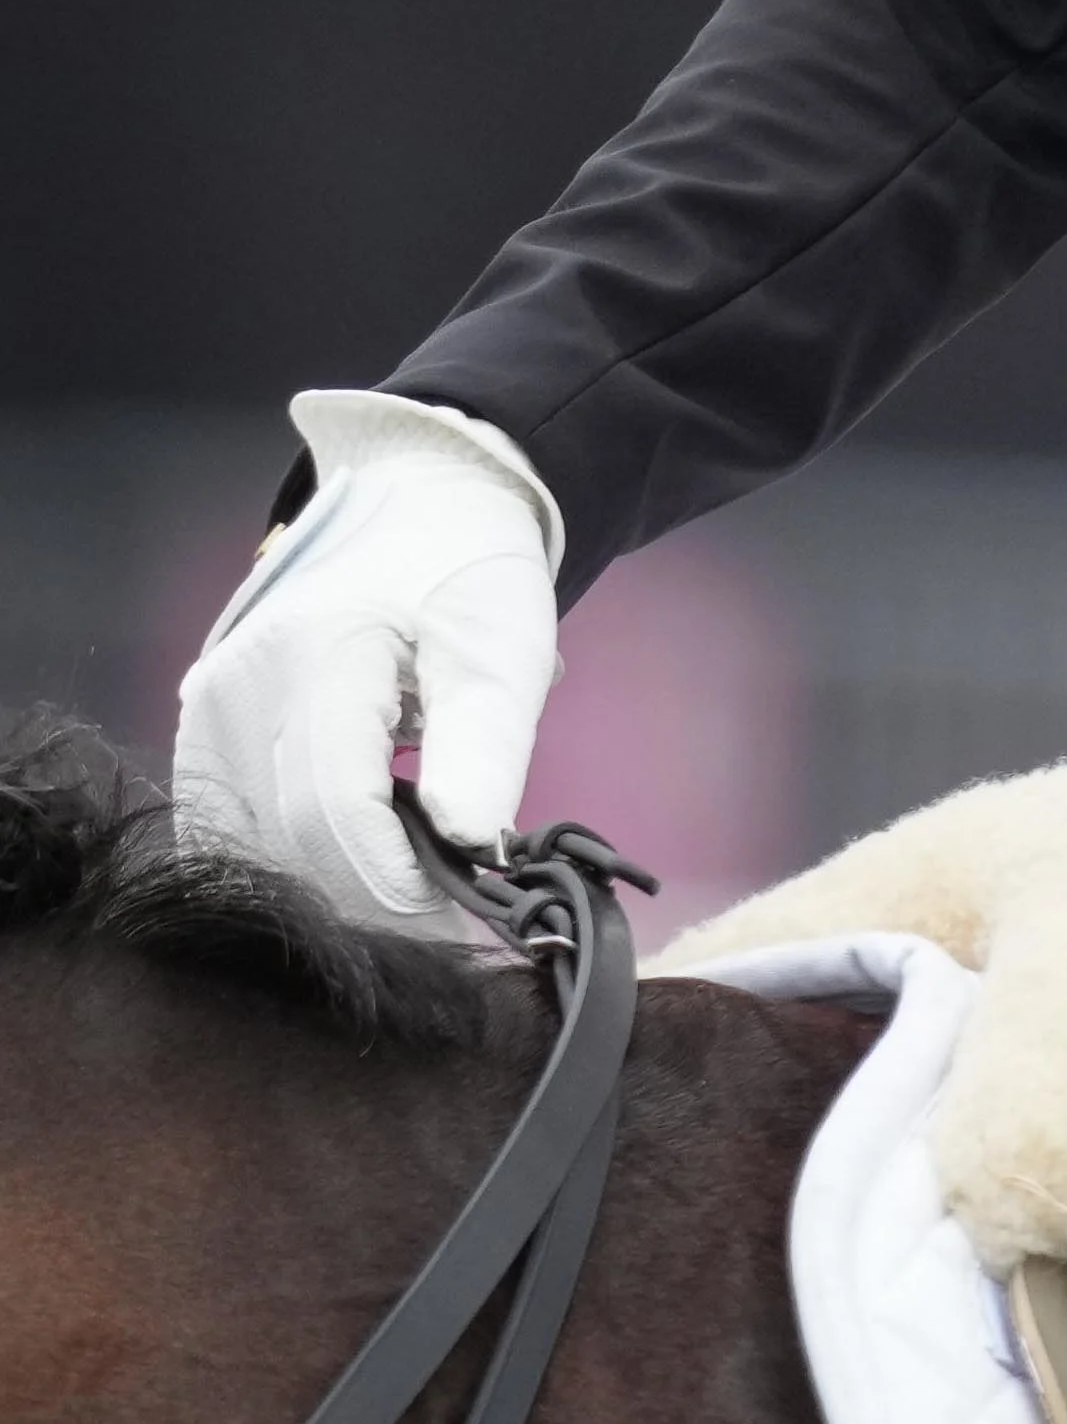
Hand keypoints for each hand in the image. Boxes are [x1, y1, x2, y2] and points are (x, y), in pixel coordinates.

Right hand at [175, 392, 561, 927]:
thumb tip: (473, 843)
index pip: (333, 807)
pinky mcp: (205, 733)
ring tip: (413, 892)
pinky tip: (354, 866)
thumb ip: (486, 741)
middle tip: (453, 921)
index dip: (394, 881)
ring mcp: (208, 712)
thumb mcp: (504, 640)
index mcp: (317, 655)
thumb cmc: (466, 569)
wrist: (414, 502)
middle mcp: (239, 690)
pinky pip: (236, 828)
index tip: (462, 918)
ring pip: (256, 845)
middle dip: (373, 897)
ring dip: (333, 887)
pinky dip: (295, 861)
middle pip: (291, 837)